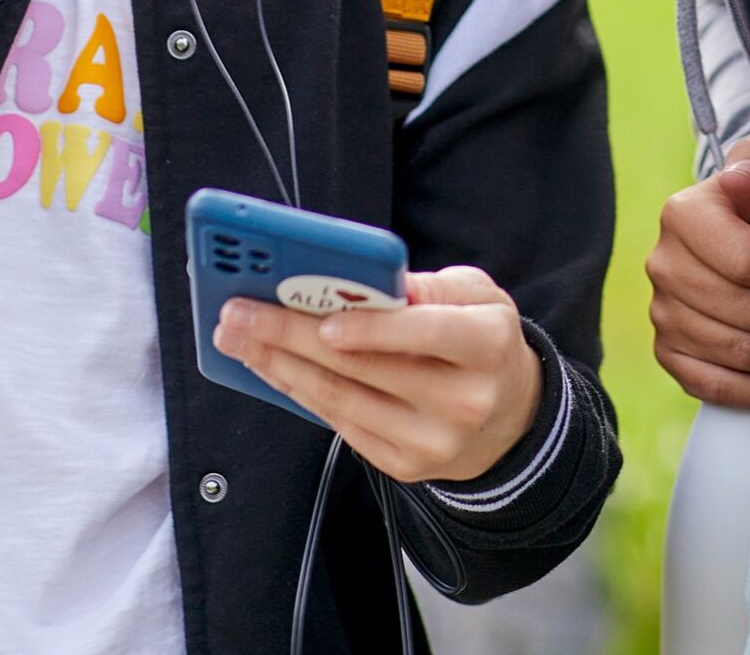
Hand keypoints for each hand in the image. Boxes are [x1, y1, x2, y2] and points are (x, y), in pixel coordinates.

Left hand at [213, 266, 546, 484]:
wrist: (511, 420)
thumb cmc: (484, 343)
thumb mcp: (478, 297)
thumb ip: (428, 287)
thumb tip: (367, 284)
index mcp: (487, 345)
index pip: (427, 332)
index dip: (374, 328)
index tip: (322, 320)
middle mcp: (462, 400)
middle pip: (366, 368)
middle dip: (293, 337)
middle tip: (240, 314)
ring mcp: (432, 442)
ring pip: (342, 401)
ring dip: (280, 367)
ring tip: (238, 338)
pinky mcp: (404, 467)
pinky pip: (341, 425)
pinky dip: (299, 393)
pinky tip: (271, 367)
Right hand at [646, 137, 749, 407]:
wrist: (738, 232)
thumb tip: (745, 178)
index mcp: (682, 214)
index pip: (746, 262)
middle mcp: (662, 262)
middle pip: (739, 311)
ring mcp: (661, 311)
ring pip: (729, 350)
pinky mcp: (666, 350)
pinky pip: (709, 384)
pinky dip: (749, 388)